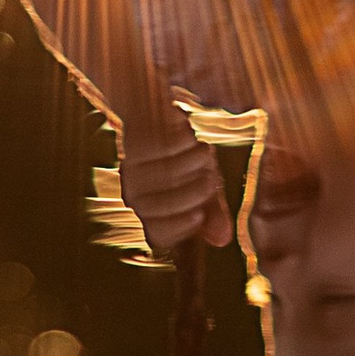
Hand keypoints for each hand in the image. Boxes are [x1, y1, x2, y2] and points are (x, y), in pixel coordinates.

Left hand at [118, 114, 231, 256]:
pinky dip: (184, 145)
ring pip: (162, 176)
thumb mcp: (203, 188)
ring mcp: (131, 169)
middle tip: (212, 180)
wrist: (158, 116)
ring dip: (191, 166)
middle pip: (158, 207)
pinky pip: (161, 148)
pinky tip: (194, 139)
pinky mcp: (134, 141)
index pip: (159, 233)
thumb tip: (224, 238)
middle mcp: (134, 195)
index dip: (178, 228)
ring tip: (207, 154)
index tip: (200, 215)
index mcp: (150, 214)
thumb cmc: (183, 160)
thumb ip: (212, 213)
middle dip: (191, 195)